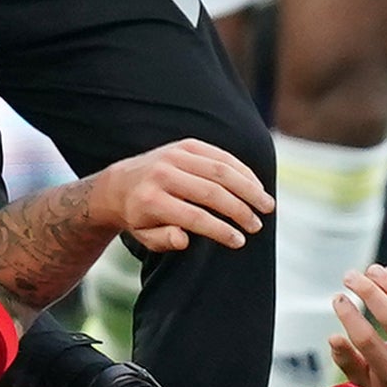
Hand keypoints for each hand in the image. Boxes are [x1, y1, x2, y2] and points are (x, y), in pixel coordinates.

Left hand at [88, 139, 273, 252]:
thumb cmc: (139, 217)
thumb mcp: (144, 236)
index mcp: (151, 200)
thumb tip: (184, 238)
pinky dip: (242, 171)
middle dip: (240, 210)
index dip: (220, 230)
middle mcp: (162, 174)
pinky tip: (256, 186)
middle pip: (211, 192)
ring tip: (267, 206)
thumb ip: (163, 240)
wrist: (119, 184)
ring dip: (249, 188)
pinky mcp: (186, 144)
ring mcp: (174, 155)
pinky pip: (220, 156)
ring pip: (221, 170)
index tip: (240, 241)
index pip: (194, 216)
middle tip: (257, 225)